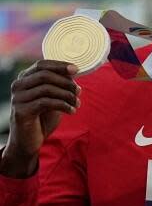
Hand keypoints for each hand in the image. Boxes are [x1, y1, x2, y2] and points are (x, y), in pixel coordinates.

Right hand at [1, 60, 79, 177]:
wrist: (30, 140)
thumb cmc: (42, 118)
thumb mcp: (53, 98)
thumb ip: (60, 86)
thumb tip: (74, 73)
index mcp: (25, 79)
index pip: (42, 65)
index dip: (60, 65)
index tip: (76, 69)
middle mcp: (18, 86)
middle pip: (45, 75)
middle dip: (66, 82)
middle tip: (79, 91)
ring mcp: (18, 98)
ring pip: (46, 89)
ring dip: (67, 95)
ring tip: (77, 103)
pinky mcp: (21, 111)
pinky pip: (45, 103)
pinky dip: (63, 105)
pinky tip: (72, 111)